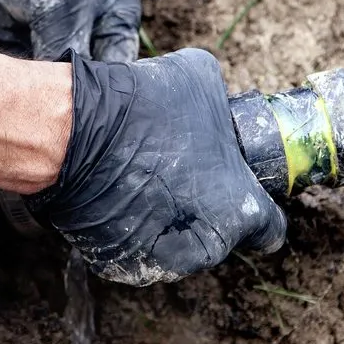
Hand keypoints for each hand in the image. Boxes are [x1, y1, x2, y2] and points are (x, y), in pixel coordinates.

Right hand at [29, 49, 286, 285]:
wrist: (73, 132)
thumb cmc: (145, 108)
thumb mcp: (203, 78)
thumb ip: (222, 104)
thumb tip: (217, 104)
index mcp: (239, 211)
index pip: (270, 229)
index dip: (260, 207)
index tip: (243, 187)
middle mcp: (204, 248)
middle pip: (221, 236)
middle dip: (210, 208)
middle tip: (186, 172)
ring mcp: (159, 263)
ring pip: (177, 245)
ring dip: (172, 220)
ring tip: (148, 178)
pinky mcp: (117, 264)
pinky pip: (137, 247)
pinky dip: (133, 226)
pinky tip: (120, 191)